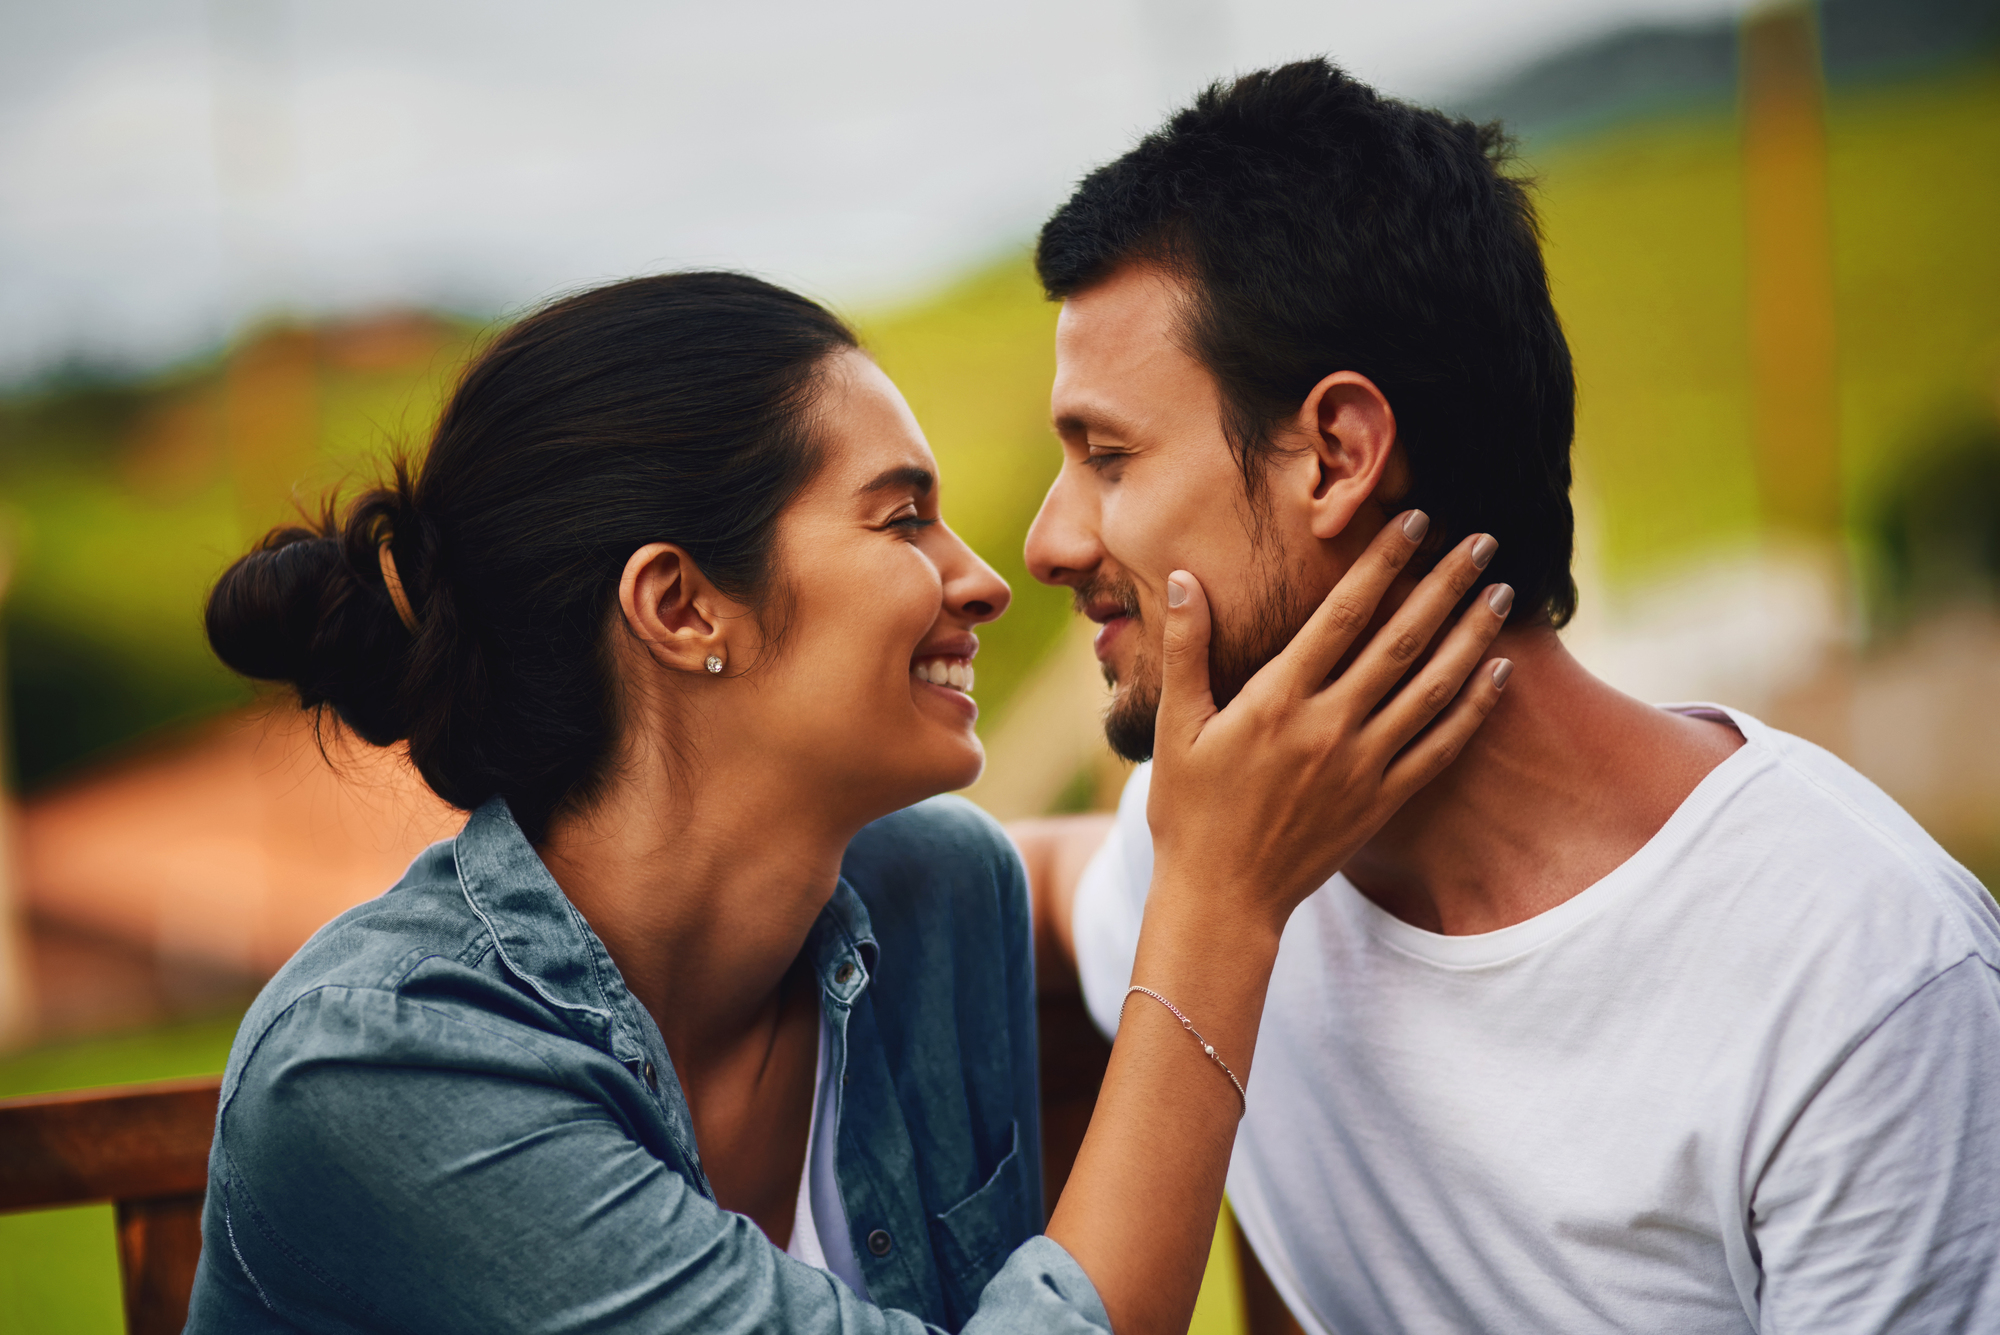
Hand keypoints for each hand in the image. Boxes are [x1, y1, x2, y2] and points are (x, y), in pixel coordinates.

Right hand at [1146, 512, 1511, 935]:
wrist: (1222, 899)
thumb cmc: (1190, 811)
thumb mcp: (1175, 727)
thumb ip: (1186, 649)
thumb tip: (1183, 578)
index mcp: (1277, 700)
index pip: (1342, 615)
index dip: (1381, 563)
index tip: (1415, 521)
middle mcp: (1329, 727)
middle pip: (1401, 641)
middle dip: (1445, 584)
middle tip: (1482, 539)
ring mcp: (1362, 766)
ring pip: (1431, 688)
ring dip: (1472, 634)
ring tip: (1503, 591)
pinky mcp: (1382, 802)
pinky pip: (1441, 747)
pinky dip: (1474, 708)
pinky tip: (1499, 672)